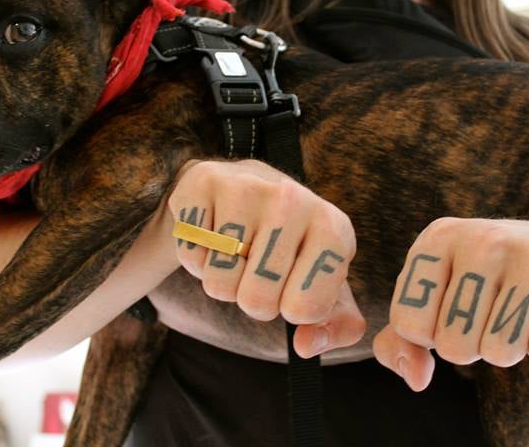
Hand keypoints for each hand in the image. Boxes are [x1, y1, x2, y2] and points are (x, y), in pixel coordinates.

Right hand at [168, 159, 365, 357]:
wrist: (248, 187)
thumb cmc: (292, 247)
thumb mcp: (326, 283)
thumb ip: (337, 325)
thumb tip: (305, 345)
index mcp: (332, 227)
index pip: (307, 309)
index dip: (293, 311)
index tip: (293, 287)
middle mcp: (293, 199)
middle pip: (257, 300)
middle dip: (254, 300)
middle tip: (258, 272)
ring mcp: (246, 186)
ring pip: (220, 283)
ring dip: (223, 282)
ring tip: (236, 253)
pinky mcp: (203, 183)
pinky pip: (190, 257)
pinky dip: (197, 260)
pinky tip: (213, 235)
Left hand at [372, 218, 528, 390]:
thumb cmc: (486, 285)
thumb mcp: (433, 300)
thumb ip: (400, 343)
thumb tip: (415, 378)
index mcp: (439, 236)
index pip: (409, 325)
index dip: (431, 334)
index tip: (451, 309)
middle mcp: (484, 237)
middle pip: (454, 347)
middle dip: (472, 346)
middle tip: (493, 313)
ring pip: (501, 353)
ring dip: (510, 348)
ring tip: (522, 312)